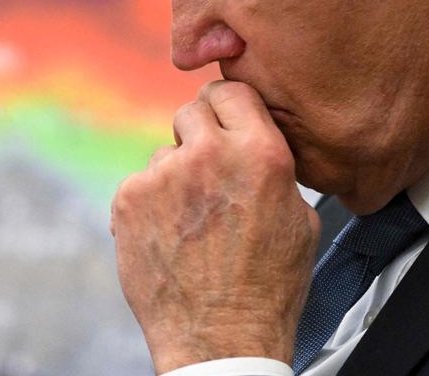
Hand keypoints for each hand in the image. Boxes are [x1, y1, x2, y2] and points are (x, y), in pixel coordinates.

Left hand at [111, 80, 319, 372]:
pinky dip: (150, 204)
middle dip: (199, 134)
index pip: (232, 91)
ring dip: (175, 176)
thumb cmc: (266, 286)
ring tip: (194, 223)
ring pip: (164, 153)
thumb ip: (271, 166)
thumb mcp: (299, 218)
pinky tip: (170, 236)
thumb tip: (254, 139)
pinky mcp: (128, 198)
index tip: (224, 115)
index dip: (228, 105)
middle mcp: (208, 155)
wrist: (220, 337)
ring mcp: (163, 175)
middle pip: (192, 110)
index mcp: (260, 153)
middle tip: (207, 171)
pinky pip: (140, 183)